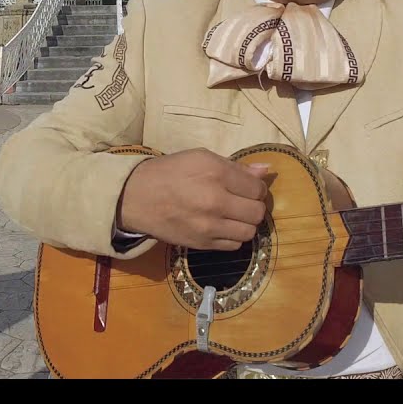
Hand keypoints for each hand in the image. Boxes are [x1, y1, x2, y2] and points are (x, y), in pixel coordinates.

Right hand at [119, 148, 269, 250]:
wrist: (136, 197)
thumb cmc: (169, 172)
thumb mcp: (200, 158)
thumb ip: (235, 166)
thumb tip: (267, 171)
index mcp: (216, 173)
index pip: (257, 189)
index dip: (256, 188)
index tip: (246, 187)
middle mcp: (215, 200)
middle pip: (257, 212)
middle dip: (254, 206)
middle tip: (241, 201)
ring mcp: (209, 226)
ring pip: (249, 232)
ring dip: (245, 223)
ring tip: (233, 215)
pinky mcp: (202, 244)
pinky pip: (234, 245)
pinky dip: (233, 236)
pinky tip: (221, 226)